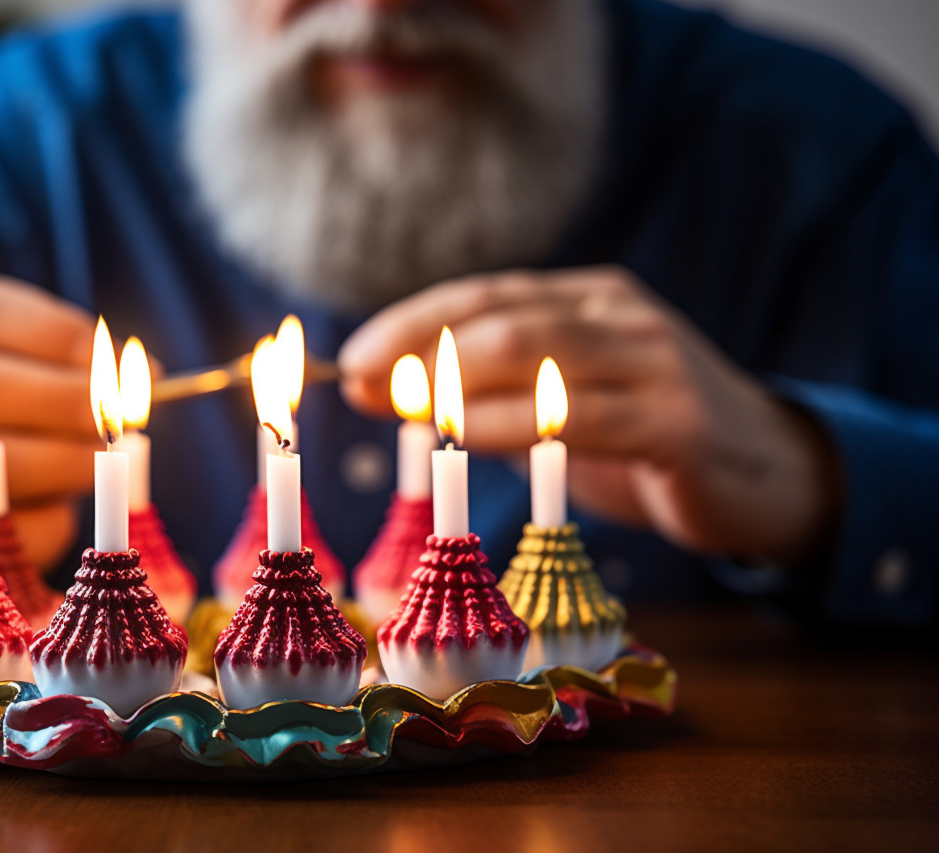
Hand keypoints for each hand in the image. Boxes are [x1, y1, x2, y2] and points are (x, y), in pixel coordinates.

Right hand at [0, 275, 95, 569]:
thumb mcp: (22, 371)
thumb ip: (72, 365)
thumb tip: (147, 371)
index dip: (53, 333)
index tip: (114, 359)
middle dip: (60, 400)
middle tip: (117, 420)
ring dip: (51, 462)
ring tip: (99, 463)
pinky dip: (26, 523)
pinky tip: (62, 512)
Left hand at [338, 266, 840, 564]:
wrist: (764, 474)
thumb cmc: (643, 438)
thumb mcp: (562, 406)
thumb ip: (493, 395)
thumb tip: (396, 396)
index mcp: (588, 299)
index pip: (484, 294)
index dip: (412, 321)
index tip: (354, 355)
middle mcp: (619, 315)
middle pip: (500, 318)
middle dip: (420, 350)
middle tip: (361, 385)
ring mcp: (654, 361)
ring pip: (536, 356)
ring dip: (455, 384)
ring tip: (401, 409)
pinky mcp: (678, 421)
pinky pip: (578, 418)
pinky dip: (511, 425)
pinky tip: (466, 439)